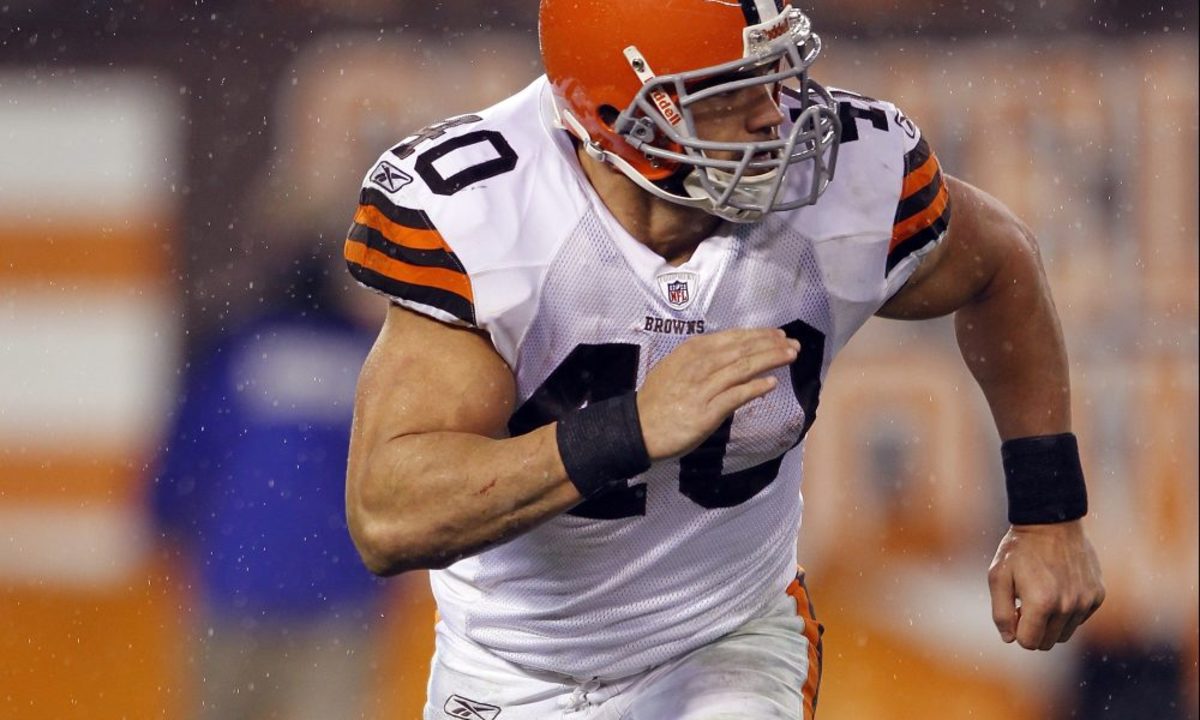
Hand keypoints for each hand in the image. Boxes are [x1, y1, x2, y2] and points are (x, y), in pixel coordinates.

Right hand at [637, 328, 797, 460]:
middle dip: (771, 344)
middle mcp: (699, 365)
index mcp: (691, 351)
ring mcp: (703, 388)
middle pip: (742, 350)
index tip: (777, 334)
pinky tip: (771, 384)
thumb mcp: (675, 367)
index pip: (732, 338)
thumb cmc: (657, 399)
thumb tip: (729, 355)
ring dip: (770, 360)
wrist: (638, 428)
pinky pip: (736, 396)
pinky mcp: (707, 412)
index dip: (758, 335)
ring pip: (743, 368)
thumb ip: (700, 359)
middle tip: (793, 343)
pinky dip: (755, 388)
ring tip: (790, 356)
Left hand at [987, 520, 1104, 649]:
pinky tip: (1058, 587)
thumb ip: (1001, 612)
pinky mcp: (1098, 595)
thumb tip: (1010, 639)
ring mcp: (1086, 601)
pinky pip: (1080, 618)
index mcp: (1042, 603)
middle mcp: (1068, 606)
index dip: (1016, 630)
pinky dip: (1068, 611)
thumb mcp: (998, 577)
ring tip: (1042, 595)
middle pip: (1048, 642)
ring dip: (1051, 622)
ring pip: (1065, 633)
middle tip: (1025, 603)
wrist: (1051, 522)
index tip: (1014, 610)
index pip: (1028, 643)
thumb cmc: (1019, 550)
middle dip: (1033, 629)